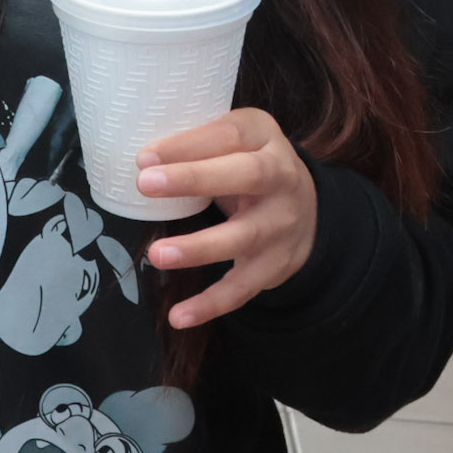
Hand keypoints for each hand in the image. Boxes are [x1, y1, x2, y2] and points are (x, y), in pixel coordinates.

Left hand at [134, 108, 317, 328]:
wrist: (309, 208)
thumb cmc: (249, 163)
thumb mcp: (234, 139)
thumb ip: (197, 142)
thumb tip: (143, 160)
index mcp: (264, 139)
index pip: (230, 135)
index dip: (188, 144)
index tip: (144, 157)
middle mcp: (282, 180)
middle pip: (246, 176)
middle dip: (194, 179)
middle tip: (145, 184)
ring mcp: (281, 226)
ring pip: (244, 237)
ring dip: (199, 248)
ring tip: (157, 254)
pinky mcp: (274, 266)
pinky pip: (243, 288)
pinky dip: (211, 304)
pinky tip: (179, 316)